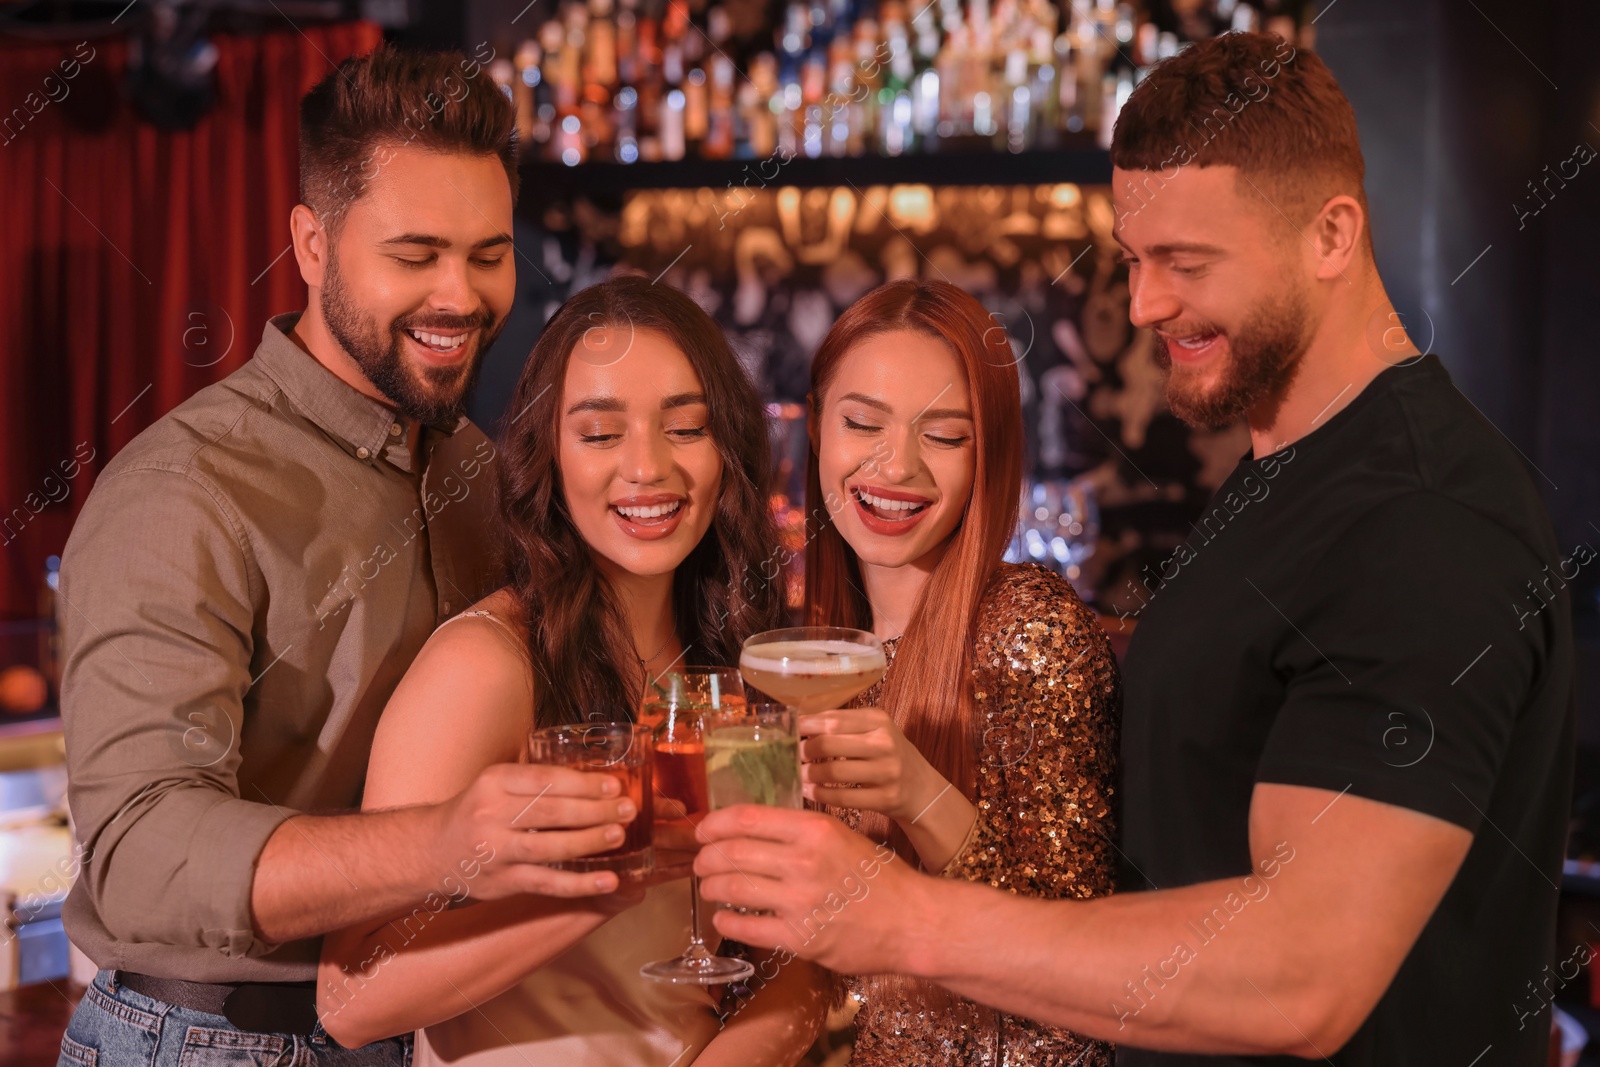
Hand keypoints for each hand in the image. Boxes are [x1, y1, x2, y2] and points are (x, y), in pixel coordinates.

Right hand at [430, 762, 636, 898]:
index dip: (584, 783)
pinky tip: (609, 880)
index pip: (545, 779)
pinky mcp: (501, 882)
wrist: (430, 851)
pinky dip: (580, 884)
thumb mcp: (495, 784)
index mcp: (493, 782)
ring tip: (620, 836)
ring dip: (590, 842)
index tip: (615, 784)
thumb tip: (595, 780)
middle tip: (628, 809)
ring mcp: (494, 851)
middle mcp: (490, 814)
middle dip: (596, 810)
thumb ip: (535, 782)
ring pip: (550, 848)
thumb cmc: (476, 811)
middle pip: (551, 812)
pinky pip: (547, 884)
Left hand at [693, 804, 923, 974]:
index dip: (715, 823)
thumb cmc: (879, 876)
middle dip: (706, 857)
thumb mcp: (841, 836)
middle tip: (701, 861)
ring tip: (709, 888)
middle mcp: (803, 862)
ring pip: (733, 888)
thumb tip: (751, 830)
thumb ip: (799, 832)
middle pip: (733, 853)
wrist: (912, 921)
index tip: (703, 830)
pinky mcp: (800, 938)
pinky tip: (723, 919)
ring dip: (711, 887)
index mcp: (814, 830)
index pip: (747, 818)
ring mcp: (800, 902)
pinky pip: (747, 928)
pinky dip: (726, 923)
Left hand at [799, 707, 946, 823]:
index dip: (806, 726)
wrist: (921, 789)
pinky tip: (810, 792)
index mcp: (878, 720)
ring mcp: (887, 771)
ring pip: (834, 772)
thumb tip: (799, 724)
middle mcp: (885, 742)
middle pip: (830, 743)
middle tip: (792, 755)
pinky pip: (843, 798)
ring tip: (799, 775)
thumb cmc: (888, 755)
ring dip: (809, 775)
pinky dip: (821, 795)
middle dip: (804, 750)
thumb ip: (842, 725)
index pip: (833, 719)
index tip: (789, 731)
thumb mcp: (873, 731)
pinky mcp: (886, 798)